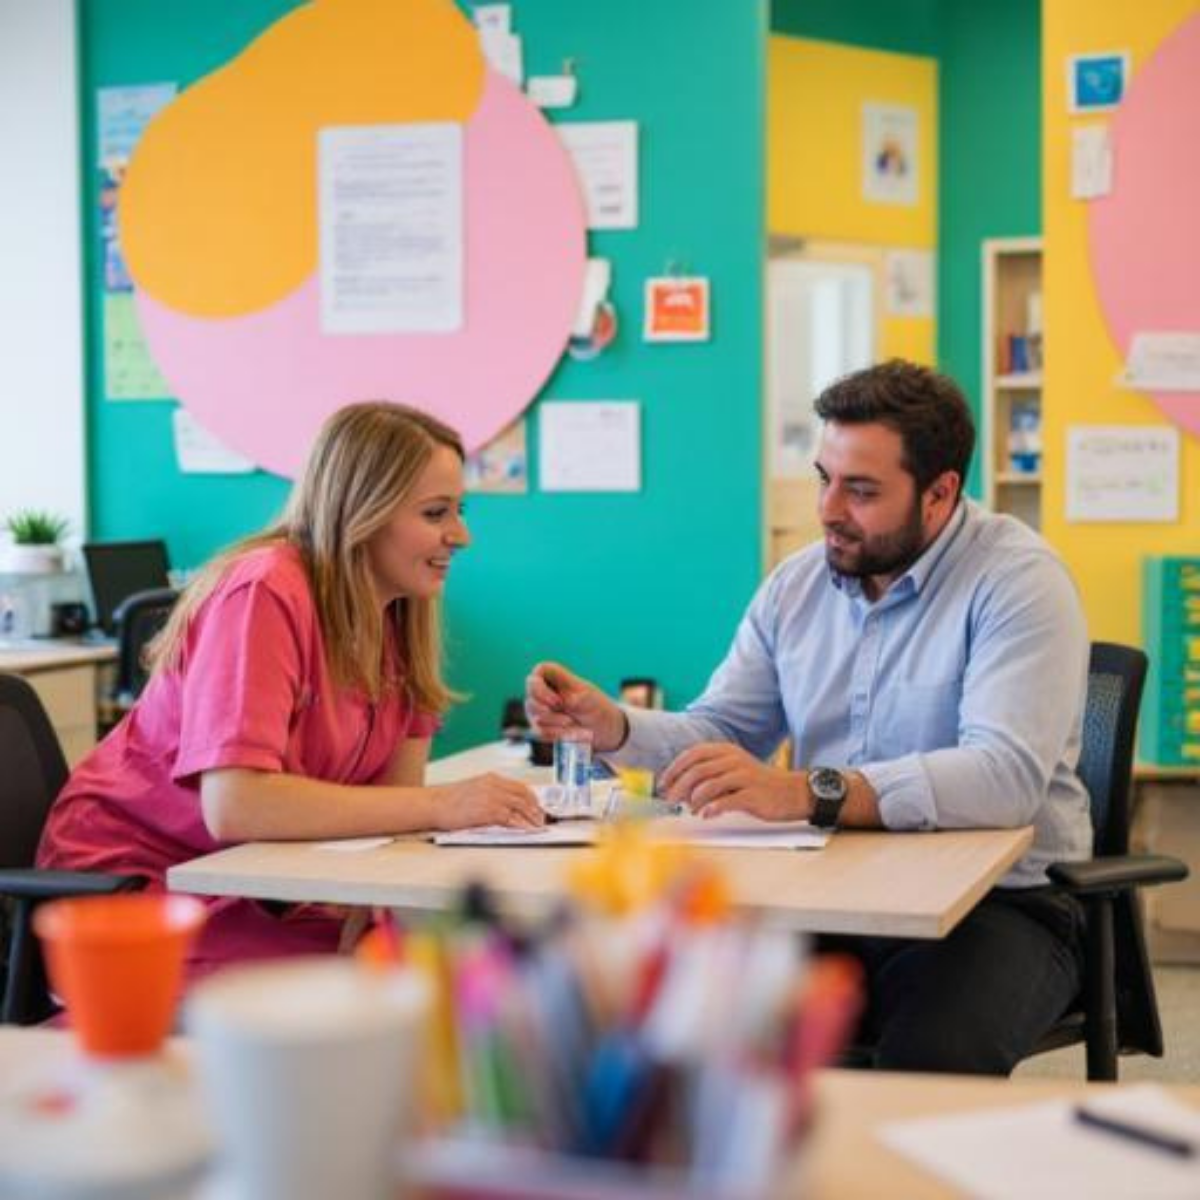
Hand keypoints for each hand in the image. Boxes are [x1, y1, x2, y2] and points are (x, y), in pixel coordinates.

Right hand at [432, 773, 543, 829]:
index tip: (538, 806)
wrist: (434, 804)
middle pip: (524, 796)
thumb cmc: (449, 800)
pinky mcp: (488, 812)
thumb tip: (508, 805)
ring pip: (520, 807)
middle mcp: (494, 785)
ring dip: (532, 817)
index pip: (520, 786)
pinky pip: (511, 819)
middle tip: (541, 818)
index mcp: (492, 778)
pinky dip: (522, 825)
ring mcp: (492, 798)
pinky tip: (526, 830)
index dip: (532, 798)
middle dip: (536, 808)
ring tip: (537, 826)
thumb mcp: (474, 789)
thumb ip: (492, 793)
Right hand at [524, 661, 626, 751]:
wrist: (603, 729)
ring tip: (577, 728)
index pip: (539, 672)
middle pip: (532, 699)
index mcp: (555, 676)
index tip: (558, 701)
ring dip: (558, 727)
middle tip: (569, 720)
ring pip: (536, 719)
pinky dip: (559, 736)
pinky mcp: (540, 726)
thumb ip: (576, 697)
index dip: (541, 688)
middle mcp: (543, 690)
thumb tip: (566, 701)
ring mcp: (539, 709)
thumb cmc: (596, 706)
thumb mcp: (590, 699)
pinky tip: (574, 735)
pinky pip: (540, 733)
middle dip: (551, 715)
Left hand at [658, 743, 808, 821]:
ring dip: (694, 800)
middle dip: (678, 786)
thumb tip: (681, 790)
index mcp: (726, 751)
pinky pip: (725, 801)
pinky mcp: (752, 794)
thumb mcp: (732, 771)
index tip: (663, 783)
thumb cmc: (757, 785)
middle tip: (670, 800)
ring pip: (708, 786)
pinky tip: (705, 815)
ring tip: (690, 810)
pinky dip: (711, 809)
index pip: (693, 754)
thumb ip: (709, 775)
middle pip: (697, 770)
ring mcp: (743, 776)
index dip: (675, 768)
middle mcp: (733, 760)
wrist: (791, 793)